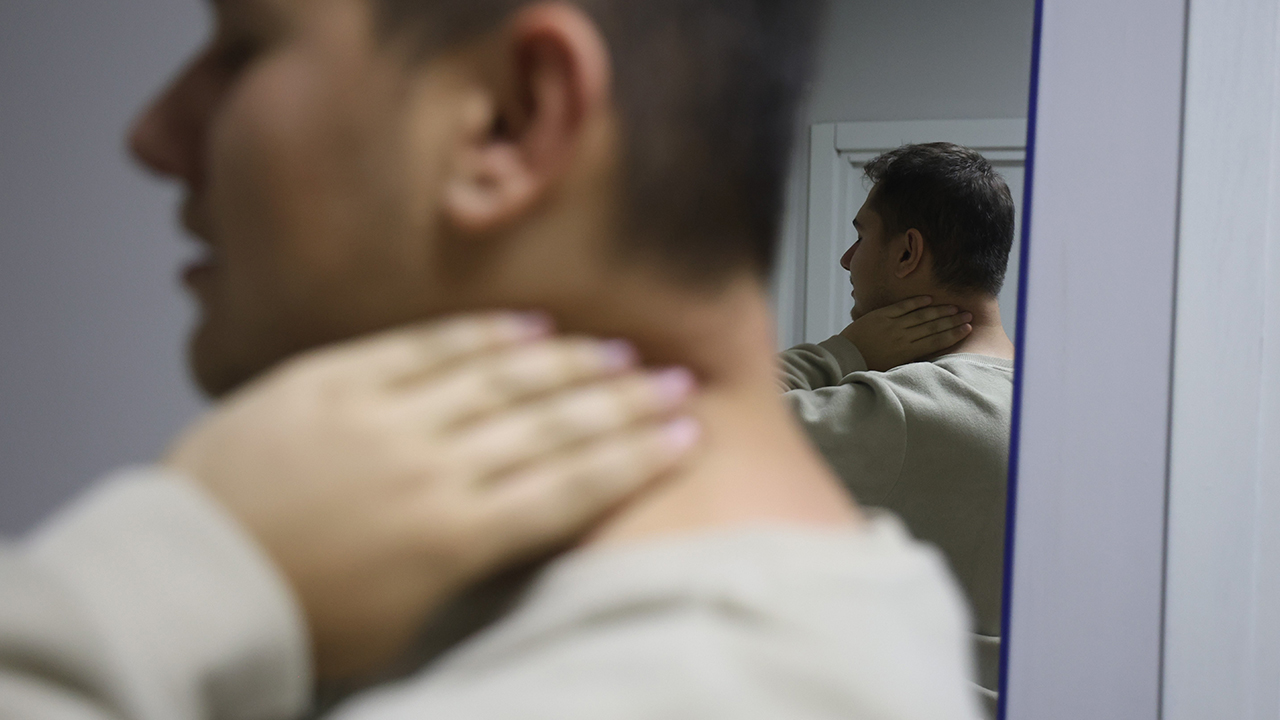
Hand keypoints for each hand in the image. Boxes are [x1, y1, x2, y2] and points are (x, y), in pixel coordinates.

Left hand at [165, 312, 699, 679]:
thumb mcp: (404, 624)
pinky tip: (529, 327)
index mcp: (452, 538)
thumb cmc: (293, 621)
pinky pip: (425, 347)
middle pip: (552, 423)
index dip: (637, 455)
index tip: (685, 433)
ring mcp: (383, 415)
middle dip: (625, 401)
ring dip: (570, 362)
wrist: (185, 584)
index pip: (572, 485)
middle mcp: (432, 467)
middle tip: (676, 382)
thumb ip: (476, 567)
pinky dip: (483, 334)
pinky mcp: (334, 380)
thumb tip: (532, 525)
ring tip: (618, 353)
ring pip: (500, 376)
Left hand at [840, 296, 972, 370]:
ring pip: (922, 315)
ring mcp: (892, 324)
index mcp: (907, 353)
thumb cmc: (868, 365)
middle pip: (934, 327)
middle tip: (969, 315)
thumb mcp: (892, 367)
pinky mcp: (881, 315)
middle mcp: (903, 338)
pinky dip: (916, 302)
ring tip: (954, 307)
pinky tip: (929, 299)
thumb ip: (910, 360)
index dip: (954, 334)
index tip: (968, 329)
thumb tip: (930, 355)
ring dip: (940, 310)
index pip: (936, 341)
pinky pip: (903, 306)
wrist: (845, 357)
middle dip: (953, 321)